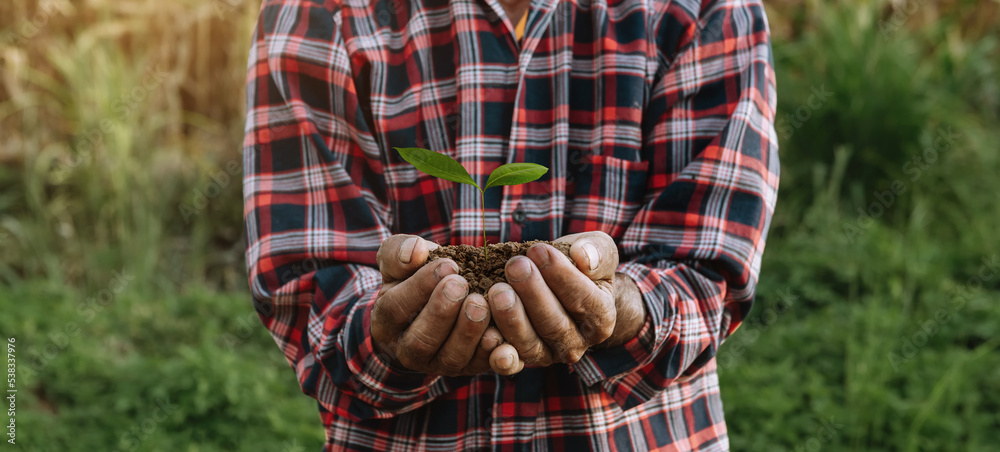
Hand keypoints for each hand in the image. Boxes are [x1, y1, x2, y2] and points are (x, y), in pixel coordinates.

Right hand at [370, 234, 503, 375]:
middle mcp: (409, 351)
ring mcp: (440, 363)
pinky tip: (499, 333)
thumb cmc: (416, 277)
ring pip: (450, 358)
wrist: (439, 299)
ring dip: (467, 332)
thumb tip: (415, 251)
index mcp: (386, 323)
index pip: (395, 309)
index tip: (446, 265)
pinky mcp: (469, 368)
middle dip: (441, 313)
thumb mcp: (400, 262)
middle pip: (420, 341)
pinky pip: (479, 365)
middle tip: (460, 285)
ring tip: (481, 304)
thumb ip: (399, 252)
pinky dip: (490, 352)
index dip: (419, 287)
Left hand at [486, 231, 645, 374]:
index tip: (539, 250)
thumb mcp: (598, 251)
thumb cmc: (580, 265)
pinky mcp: (523, 360)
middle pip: (554, 324)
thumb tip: (583, 256)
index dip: (561, 275)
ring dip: (512, 319)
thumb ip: (598, 252)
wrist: (564, 288)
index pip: (584, 300)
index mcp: (601, 318)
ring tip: (497, 290)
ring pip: (530, 344)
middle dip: (533, 293)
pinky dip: (497, 351)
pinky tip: (485, 333)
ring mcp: (549, 355)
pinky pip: (510, 360)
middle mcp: (577, 344)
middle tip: (514, 266)